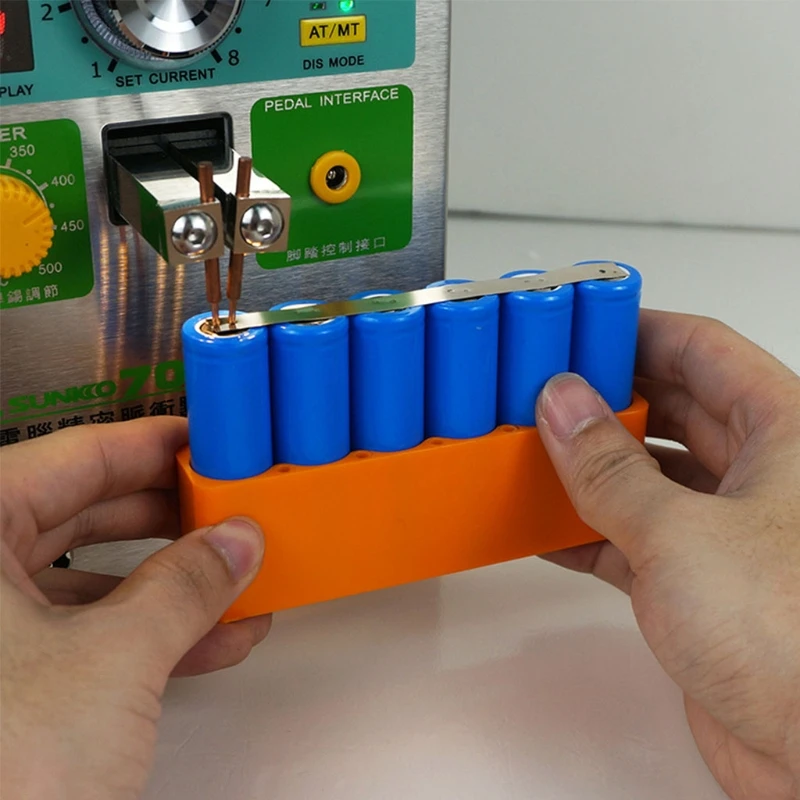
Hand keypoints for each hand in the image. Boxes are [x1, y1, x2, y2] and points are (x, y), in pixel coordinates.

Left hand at [0, 418, 269, 799]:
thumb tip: (237, 541)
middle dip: (171, 518)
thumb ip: (187, 586)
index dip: (151, 445)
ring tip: (239, 581)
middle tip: (231, 510)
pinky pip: (84, 637)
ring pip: (88, 580)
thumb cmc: (0, 778)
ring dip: (172, 584)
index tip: (207, 441)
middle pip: (82, 514)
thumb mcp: (112, 662)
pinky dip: (149, 636)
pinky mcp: (4, 688)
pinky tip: (214, 640)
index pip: (73, 457)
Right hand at [536, 310, 799, 799]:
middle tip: (541, 388)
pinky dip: (587, 528)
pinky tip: (546, 525)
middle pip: (669, 407)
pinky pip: (632, 534)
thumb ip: (608, 467)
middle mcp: (761, 475)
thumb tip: (563, 406)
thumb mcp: (680, 533)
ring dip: (588, 465)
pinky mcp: (699, 583)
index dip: (638, 330)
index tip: (580, 325)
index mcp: (785, 433)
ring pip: (646, 472)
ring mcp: (728, 530)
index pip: (703, 349)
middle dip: (604, 398)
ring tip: (533, 448)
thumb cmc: (795, 642)